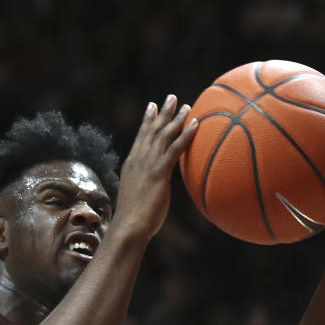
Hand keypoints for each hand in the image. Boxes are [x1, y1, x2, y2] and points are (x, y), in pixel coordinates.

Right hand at [114, 96, 197, 240]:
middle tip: (171, 97)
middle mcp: (138, 160)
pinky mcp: (159, 173)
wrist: (129, 226)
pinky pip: (175, 149)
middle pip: (152, 130)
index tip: (152, 106)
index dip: (147, 121)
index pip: (140, 137)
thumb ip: (144, 187)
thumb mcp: (137, 197)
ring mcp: (148, 165)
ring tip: (187, 106)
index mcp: (132, 165)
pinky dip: (186, 135)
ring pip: (163, 136)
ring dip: (176, 119)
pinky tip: (196, 124)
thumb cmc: (133, 219)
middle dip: (162, 112)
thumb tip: (151, 189)